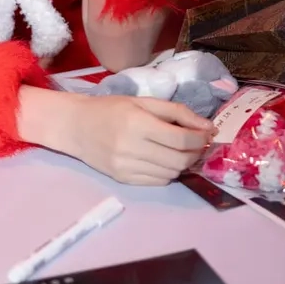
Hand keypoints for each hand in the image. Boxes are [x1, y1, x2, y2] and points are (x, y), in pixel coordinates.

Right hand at [64, 93, 213, 184]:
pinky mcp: (124, 180)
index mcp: (137, 124)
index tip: (208, 132)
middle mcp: (131, 148)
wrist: (76, 126)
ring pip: (171, 173)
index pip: (180, 139)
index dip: (200, 138)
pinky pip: (158, 182)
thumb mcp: (143, 101)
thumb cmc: (111, 109)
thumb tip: (207, 126)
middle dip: (195, 152)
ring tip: (182, 150)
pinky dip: (168, 172)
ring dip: (183, 163)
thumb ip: (176, 112)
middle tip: (198, 142)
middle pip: (179, 160)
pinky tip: (164, 160)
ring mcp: (126, 167)